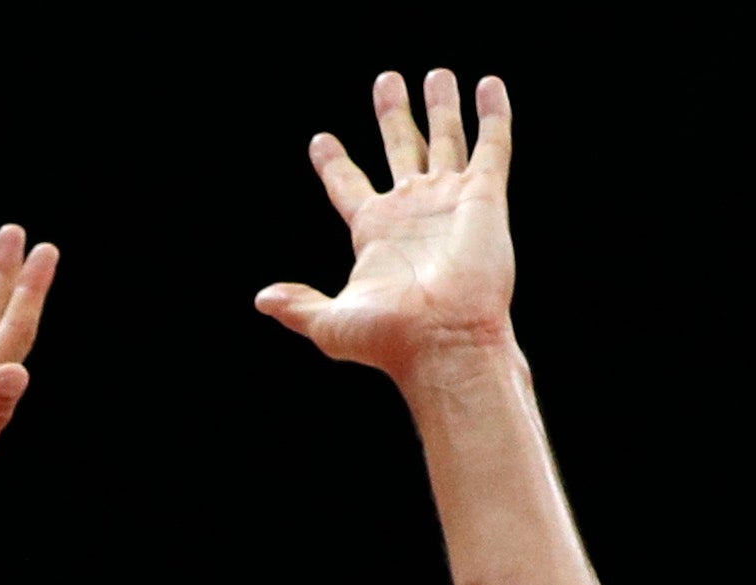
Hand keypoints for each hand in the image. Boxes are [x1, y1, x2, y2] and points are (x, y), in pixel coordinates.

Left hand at [260, 70, 516, 376]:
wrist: (441, 340)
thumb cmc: (388, 340)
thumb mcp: (330, 323)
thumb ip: (298, 306)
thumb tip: (264, 299)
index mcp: (372, 231)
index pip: (348, 186)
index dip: (334, 164)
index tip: (321, 141)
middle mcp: (411, 210)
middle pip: (399, 148)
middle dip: (393, 115)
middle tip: (385, 81)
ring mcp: (448, 200)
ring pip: (444, 139)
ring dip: (440, 106)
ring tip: (436, 73)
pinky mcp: (484, 196)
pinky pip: (491, 144)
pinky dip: (492, 114)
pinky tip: (488, 85)